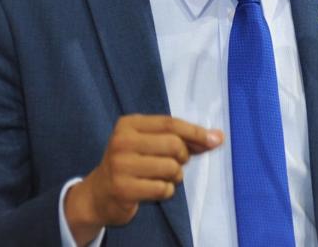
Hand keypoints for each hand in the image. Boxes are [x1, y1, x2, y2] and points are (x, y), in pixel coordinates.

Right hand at [65, 114, 223, 244]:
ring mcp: (121, 165)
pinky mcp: (123, 189)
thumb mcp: (149, 144)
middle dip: (183, 157)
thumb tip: (217, 137)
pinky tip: (154, 189)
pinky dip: (166, 191)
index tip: (216, 140)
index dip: (196, 132)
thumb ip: (181, 139)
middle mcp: (122, 141)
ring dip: (175, 176)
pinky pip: (163, 189)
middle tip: (175, 164)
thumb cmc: (132, 164)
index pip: (170, 124)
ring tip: (164, 177)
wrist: (99, 193)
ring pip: (171, 168)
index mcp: (128, 124)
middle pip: (174, 145)